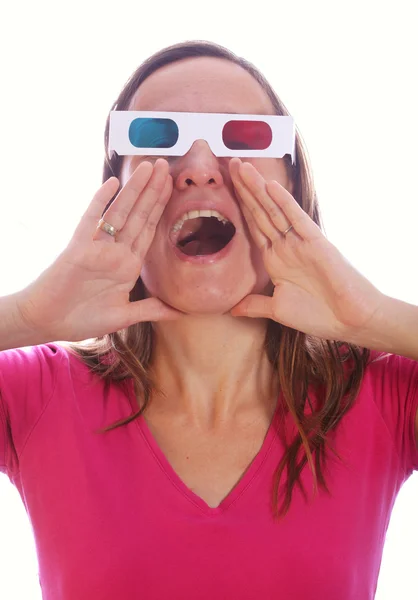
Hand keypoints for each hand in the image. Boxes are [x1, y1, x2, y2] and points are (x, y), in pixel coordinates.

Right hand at [17, 159, 183, 342]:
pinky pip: (91, 221)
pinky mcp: (79, 248)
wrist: (50, 321)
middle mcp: (116, 251)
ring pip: (120, 212)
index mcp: (128, 265)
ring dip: (135, 190)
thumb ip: (152, 309)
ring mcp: (98, 247)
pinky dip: (100, 202)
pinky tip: (112, 183)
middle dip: (154, 191)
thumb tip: (180, 312)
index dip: (161, 208)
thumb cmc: (84, 318)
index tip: (173, 186)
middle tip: (167, 165)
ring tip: (149, 167)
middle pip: (139, 215)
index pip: (149, 230)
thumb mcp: (125, 315)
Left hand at [228, 158, 384, 342]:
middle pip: (260, 211)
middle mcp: (285, 245)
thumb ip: (255, 305)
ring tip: (243, 166)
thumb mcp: (278, 309)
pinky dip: (284, 202)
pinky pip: (297, 219)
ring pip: (274, 209)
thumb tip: (232, 309)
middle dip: (245, 189)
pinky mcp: (316, 242)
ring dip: (258, 188)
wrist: (350, 321)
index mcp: (274, 259)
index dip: (239, 206)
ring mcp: (300, 242)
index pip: (253, 226)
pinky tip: (270, 186)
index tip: (226, 187)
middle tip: (231, 163)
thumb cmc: (318, 315)